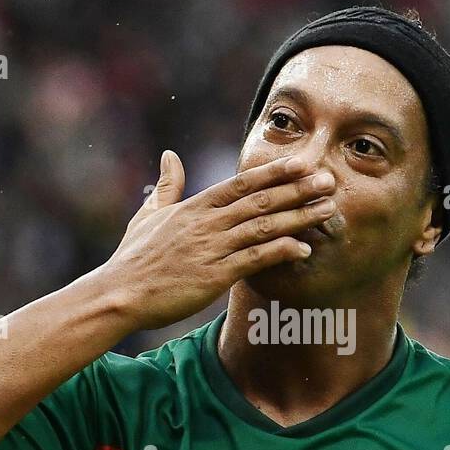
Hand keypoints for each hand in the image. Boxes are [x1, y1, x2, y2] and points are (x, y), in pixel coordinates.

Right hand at [101, 150, 336, 330]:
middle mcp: (206, 223)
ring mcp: (211, 248)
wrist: (120, 294)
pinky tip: (304, 248)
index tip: (301, 163)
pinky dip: (280, 252)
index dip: (274, 172)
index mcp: (194, 207)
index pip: (241, 184)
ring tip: (328, 209)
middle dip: (297, 189)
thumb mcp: (148, 215)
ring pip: (263, 227)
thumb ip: (165, 186)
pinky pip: (253, 260)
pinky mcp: (214, 276)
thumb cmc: (133, 258)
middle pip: (260, 200)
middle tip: (329, 179)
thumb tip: (169, 156)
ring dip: (298, 216)